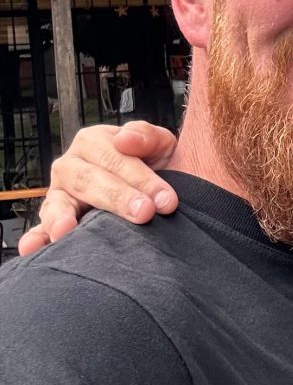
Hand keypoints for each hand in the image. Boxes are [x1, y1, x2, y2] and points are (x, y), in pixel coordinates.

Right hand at [18, 121, 178, 254]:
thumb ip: (146, 136)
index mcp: (94, 142)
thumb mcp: (160, 145)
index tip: (166, 200)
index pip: (113, 158)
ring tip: (67, 229)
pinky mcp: (55, 221)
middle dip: (117, 197)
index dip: (141, 178)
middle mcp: (72, 166)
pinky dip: (37, 239)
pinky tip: (34, 248)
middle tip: (144, 213)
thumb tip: (124, 139)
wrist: (161, 193)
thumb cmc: (158, 167)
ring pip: (58, 204)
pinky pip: (41, 230)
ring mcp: (60, 195)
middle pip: (88, 180)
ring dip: (62, 217)